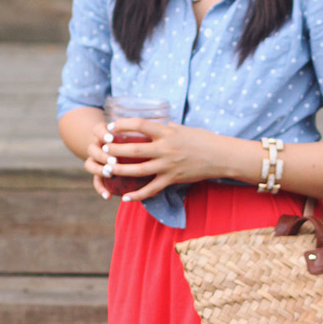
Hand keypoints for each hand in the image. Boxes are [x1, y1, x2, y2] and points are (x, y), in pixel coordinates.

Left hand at [88, 116, 230, 200]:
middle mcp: (165, 149)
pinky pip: (152, 189)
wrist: (220, 156)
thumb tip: (152, 125)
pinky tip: (125, 198)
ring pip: (138, 170)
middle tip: (103, 149)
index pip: (140, 125)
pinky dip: (138, 195)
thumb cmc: (202, 139)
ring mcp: (168, 165)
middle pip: (134, 150)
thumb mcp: (182, 129)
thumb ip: (165, 128)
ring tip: (107, 170)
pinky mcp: (172, 179)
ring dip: (120, 170)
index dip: (123, 125)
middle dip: (115, 150)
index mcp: (167, 132)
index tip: (111, 126)